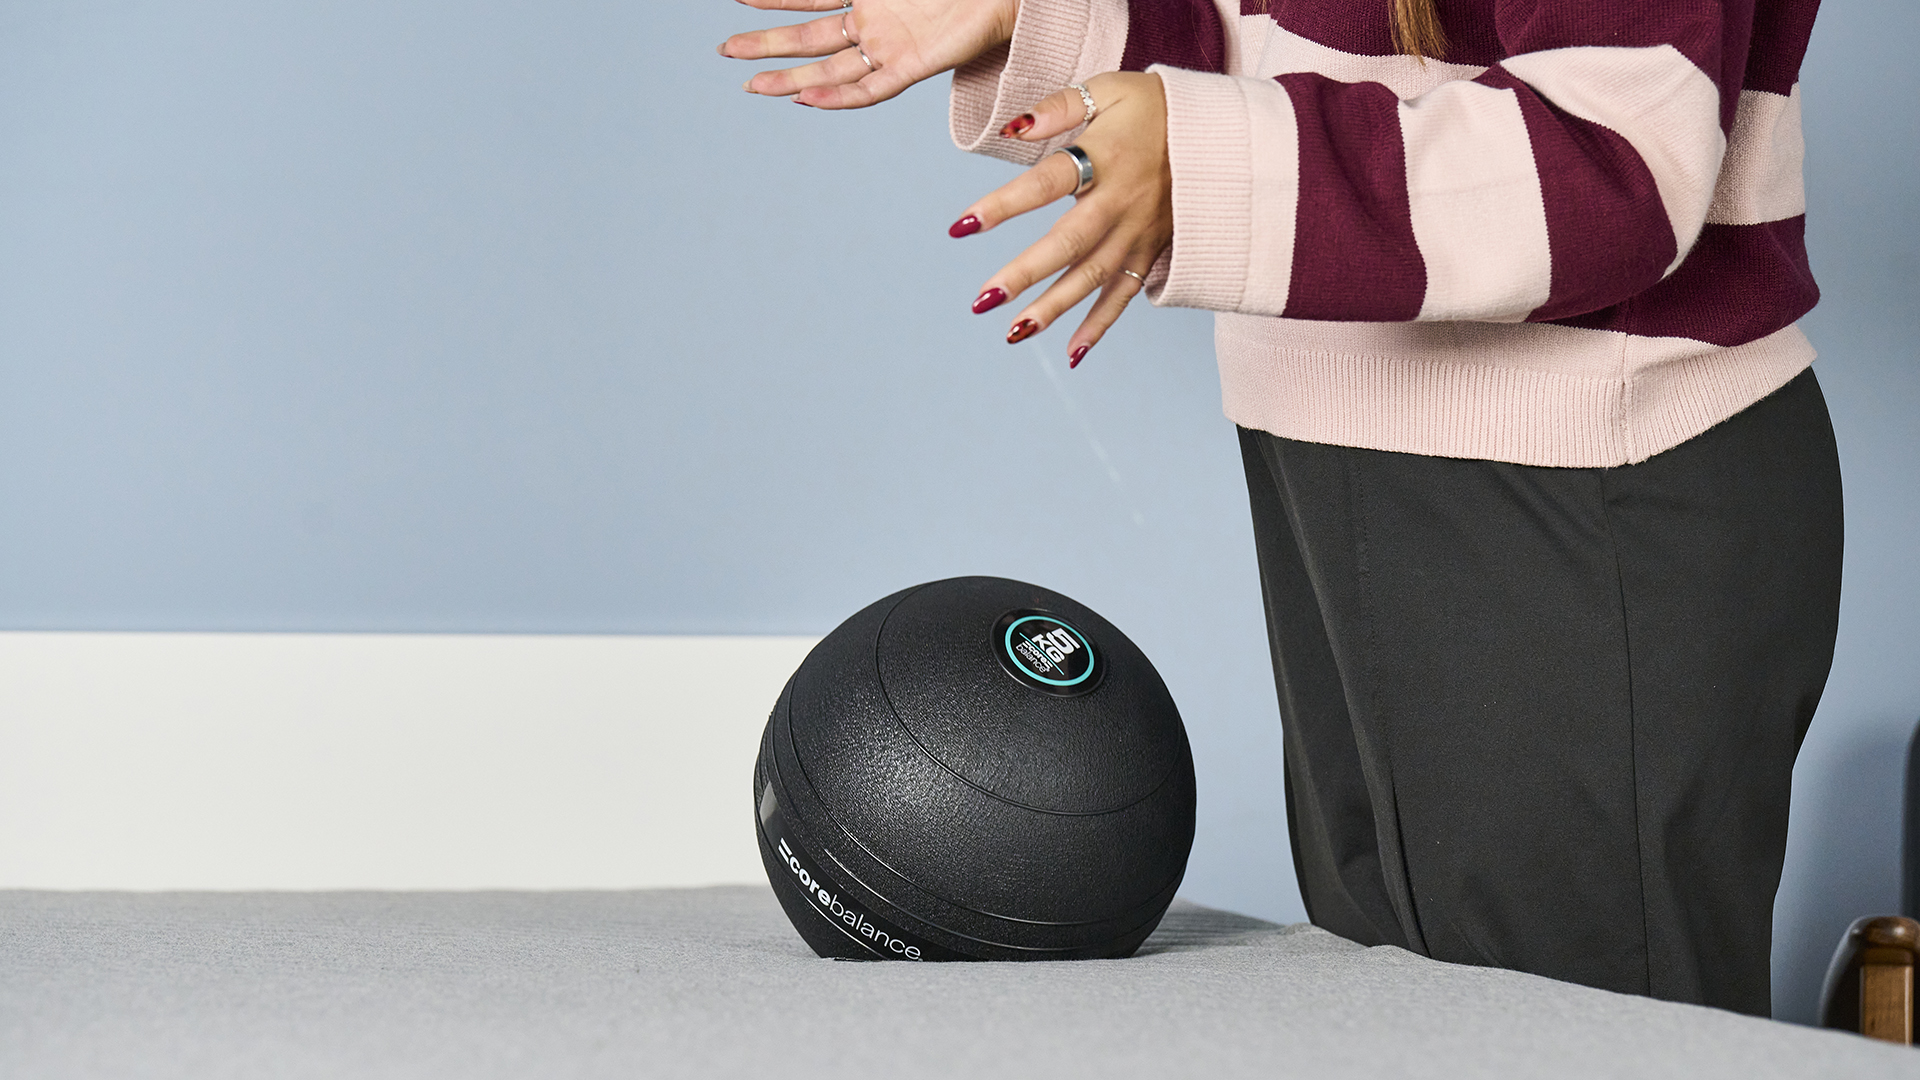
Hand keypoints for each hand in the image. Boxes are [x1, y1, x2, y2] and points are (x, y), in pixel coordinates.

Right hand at [720, 0, 1017, 109]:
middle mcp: (877, 25)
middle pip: (810, 41)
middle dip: (767, 45)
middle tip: (726, 50)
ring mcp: (892, 47)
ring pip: (830, 69)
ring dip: (790, 76)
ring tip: (751, 82)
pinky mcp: (917, 65)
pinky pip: (873, 89)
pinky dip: (841, 98)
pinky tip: (808, 101)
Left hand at [951, 73, 1170, 366]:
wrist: (1225, 133)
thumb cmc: (1156, 107)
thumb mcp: (1110, 89)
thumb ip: (1060, 107)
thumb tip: (1013, 129)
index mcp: (1105, 157)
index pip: (1045, 182)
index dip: (1003, 205)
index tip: (960, 226)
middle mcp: (1121, 202)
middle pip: (1068, 243)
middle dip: (1025, 274)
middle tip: (983, 300)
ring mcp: (1138, 232)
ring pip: (1093, 277)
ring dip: (1054, 309)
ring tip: (1013, 333)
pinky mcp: (1152, 252)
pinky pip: (1125, 294)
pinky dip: (1101, 326)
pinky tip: (1072, 353)